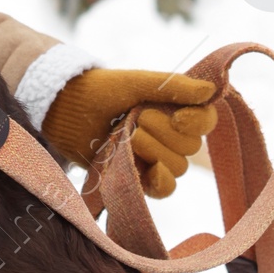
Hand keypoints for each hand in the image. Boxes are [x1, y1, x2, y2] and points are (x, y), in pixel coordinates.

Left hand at [42, 68, 216, 198]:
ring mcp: (153, 157)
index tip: (179, 117)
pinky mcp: (137, 176)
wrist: (63, 108)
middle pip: (190, 147)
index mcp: (172, 110)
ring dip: (155, 151)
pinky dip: (161, 182)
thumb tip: (210, 90)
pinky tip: (151, 171)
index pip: (203, 122)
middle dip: (165, 133)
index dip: (197, 122)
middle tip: (138, 118)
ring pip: (178, 167)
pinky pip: (163, 189)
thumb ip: (172, 86)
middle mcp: (167, 135)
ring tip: (128, 136)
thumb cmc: (99, 90)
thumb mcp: (136, 83)